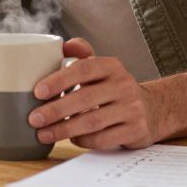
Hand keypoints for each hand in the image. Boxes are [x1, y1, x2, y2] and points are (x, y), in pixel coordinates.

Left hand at [27, 38, 161, 150]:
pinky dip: (84, 140)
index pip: (83, 69)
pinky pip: (104, 138)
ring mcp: (132, 108)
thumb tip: (62, 46)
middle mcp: (124, 85)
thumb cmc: (114, 89)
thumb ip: (81, 55)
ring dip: (64, 129)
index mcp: (111, 66)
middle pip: (85, 98)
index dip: (59, 80)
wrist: (153, 110)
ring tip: (43, 134)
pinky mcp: (136, 130)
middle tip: (34, 119)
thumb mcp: (101, 68)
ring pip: (93, 121)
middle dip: (55, 110)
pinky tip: (71, 140)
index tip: (37, 92)